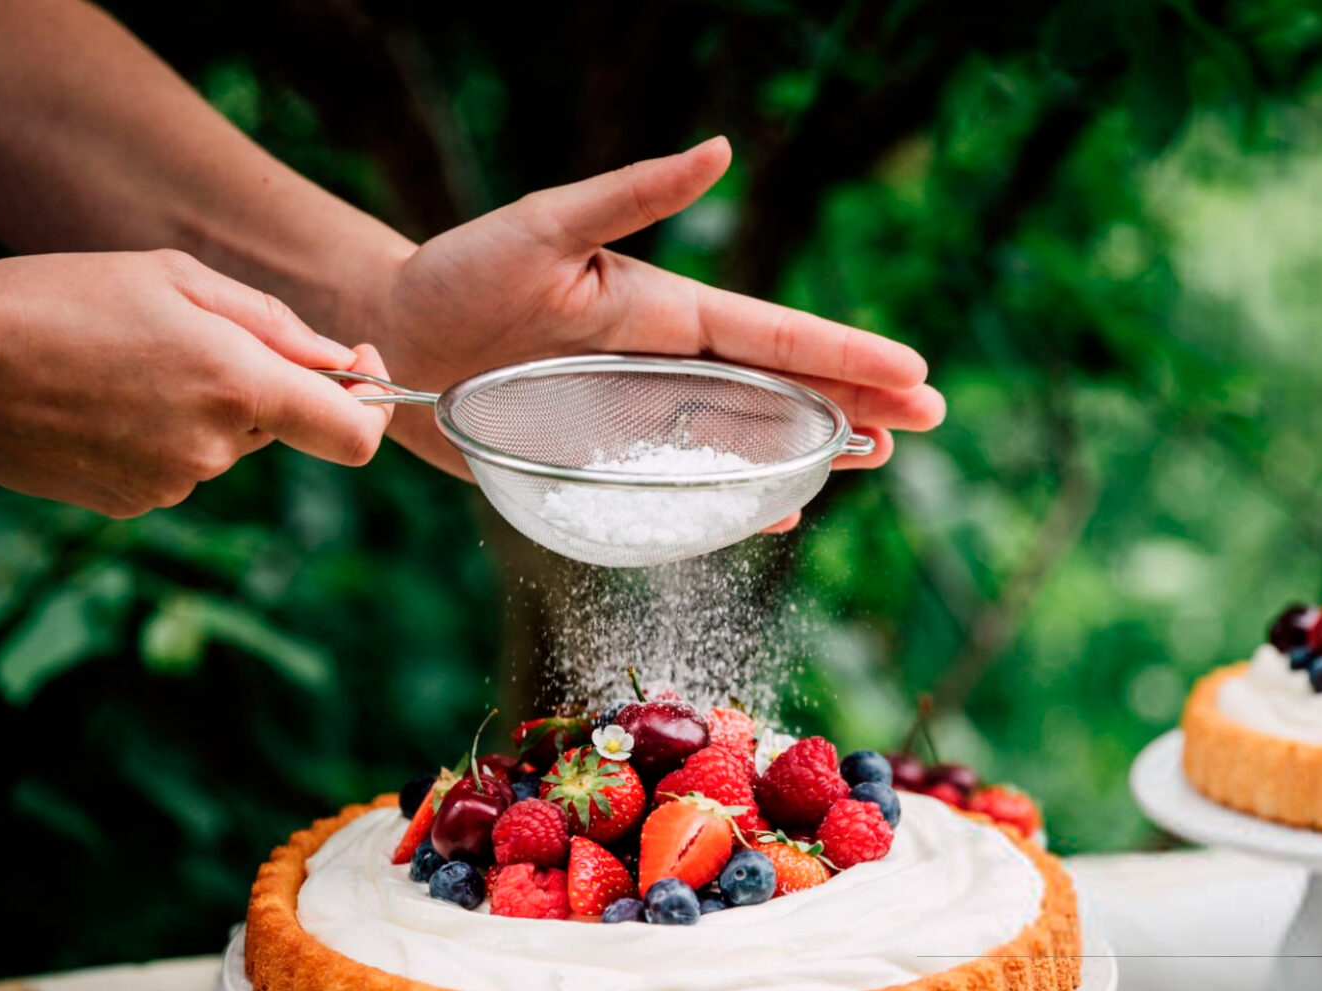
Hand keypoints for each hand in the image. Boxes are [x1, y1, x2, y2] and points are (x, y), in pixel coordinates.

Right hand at [0, 250, 390, 517]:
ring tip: (123, 361)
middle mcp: (215, 449)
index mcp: (238, 384)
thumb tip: (340, 361)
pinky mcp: (131, 504)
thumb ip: (272, 323)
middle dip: (260, 385)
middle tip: (188, 334)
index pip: (354, 435)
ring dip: (202, 407)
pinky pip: (175, 466)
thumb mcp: (173, 277)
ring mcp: (172, 485)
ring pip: (224, 445)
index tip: (358, 372)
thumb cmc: (57, 298)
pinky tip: (97, 398)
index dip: (372, 408)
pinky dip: (158, 434)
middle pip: (280, 427)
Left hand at [367, 137, 943, 516]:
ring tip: (876, 458)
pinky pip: (690, 481)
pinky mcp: (607, 456)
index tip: (913, 371)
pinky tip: (782, 509)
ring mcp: (640, 413)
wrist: (395, 336)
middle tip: (925, 421)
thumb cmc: (458, 275)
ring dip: (815, 446)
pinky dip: (740, 495)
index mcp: (663, 311)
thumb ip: (631, 193)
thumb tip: (719, 150)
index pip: (774, 334)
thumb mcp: (543, 227)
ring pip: (749, 435)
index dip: (845, 355)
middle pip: (781, 387)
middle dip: (856, 401)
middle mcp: (664, 363)